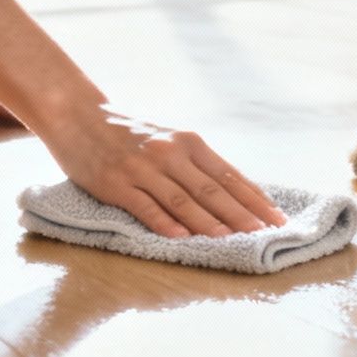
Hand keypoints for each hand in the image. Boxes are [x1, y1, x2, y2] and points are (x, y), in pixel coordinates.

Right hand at [42, 103, 287, 238]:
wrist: (79, 116)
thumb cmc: (131, 134)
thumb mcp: (170, 139)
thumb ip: (197, 163)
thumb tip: (234, 192)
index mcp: (189, 142)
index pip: (229, 174)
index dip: (255, 198)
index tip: (277, 217)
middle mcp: (171, 153)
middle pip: (213, 189)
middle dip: (242, 214)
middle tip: (265, 234)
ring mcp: (143, 169)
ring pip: (183, 200)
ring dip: (209, 222)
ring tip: (232, 240)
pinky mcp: (116, 183)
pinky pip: (144, 206)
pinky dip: (164, 222)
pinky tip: (181, 237)